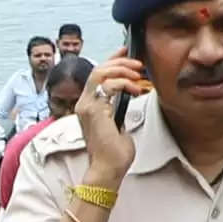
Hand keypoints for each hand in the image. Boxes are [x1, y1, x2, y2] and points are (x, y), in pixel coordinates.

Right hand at [80, 55, 146, 185]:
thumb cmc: (113, 153)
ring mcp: (86, 106)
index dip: (112, 60)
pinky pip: (108, 86)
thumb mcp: (119, 124)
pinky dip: (124, 83)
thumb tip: (129, 99)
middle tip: (137, 64)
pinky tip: (136, 89)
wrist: (108, 169)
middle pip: (98, 69)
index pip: (98, 75)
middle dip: (120, 62)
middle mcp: (84, 103)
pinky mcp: (94, 110)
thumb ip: (119, 110)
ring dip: (123, 70)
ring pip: (101, 73)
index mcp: (89, 106)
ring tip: (138, 76)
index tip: (126, 53)